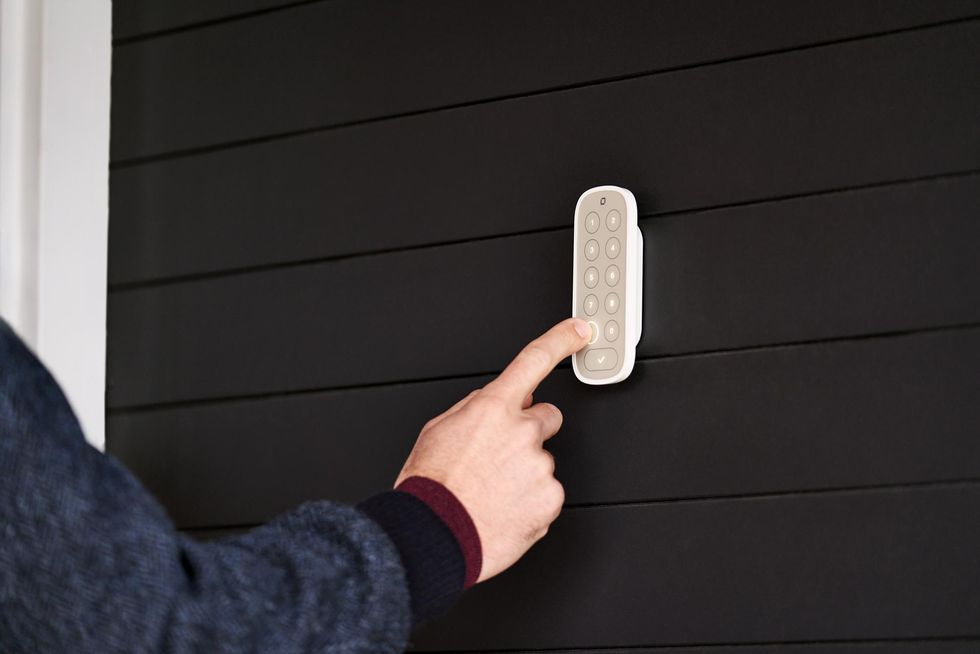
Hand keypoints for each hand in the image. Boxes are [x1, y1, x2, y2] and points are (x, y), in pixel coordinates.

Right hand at [395, 317, 591, 581]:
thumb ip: (475, 409)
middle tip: (502, 457)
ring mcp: (540, 467)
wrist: (434, 535)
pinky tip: (504, 509)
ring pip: (542, 461)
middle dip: (530, 431)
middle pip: (547, 418)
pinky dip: (530, 501)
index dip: (561, 340)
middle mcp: (523, 432)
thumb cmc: (431, 487)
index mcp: (493, 408)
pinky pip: (546, 494)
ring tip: (492, 491)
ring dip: (525, 472)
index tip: (580, 330)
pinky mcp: (550, 500)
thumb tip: (495, 402)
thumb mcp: (438, 430)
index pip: (534, 360)